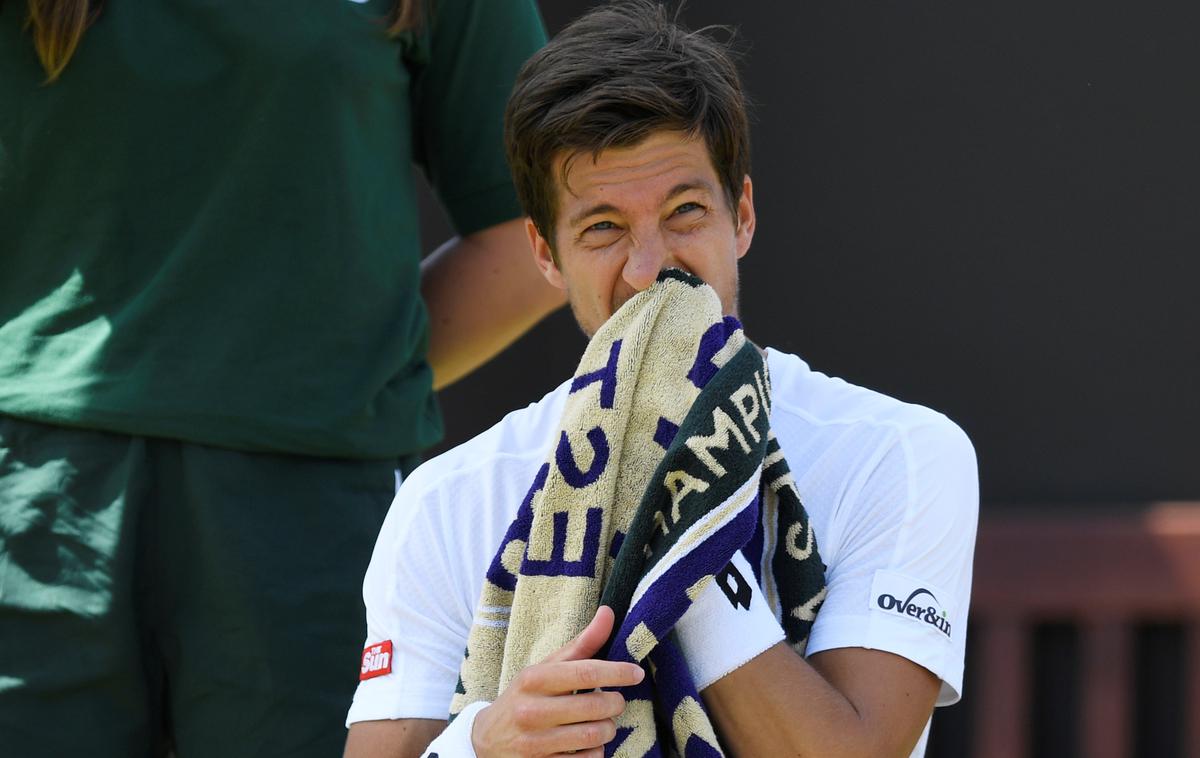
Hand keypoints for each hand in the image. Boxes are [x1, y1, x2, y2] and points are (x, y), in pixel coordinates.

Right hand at [471, 606, 644, 756]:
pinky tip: (589, 744)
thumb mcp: (546, 667)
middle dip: (615, 703)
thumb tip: (608, 612)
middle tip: (614, 701)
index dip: (617, 672)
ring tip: (604, 722)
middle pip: (595, 707)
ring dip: (608, 728)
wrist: (486, 738)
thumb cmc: (526, 695)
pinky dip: (596, 752)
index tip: (636, 673)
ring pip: (594, 736)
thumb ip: (581, 644)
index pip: (585, 673)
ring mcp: (535, 742)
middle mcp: (531, 710)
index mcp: (534, 679)